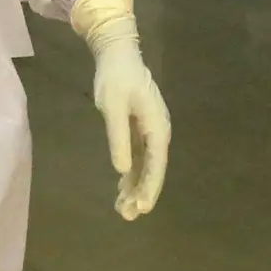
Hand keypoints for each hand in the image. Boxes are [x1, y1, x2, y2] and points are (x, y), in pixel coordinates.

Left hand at [94, 44, 170, 218]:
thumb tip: (122, 169)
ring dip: (135, 187)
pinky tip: (121, 189)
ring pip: (145, 166)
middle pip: (153, 169)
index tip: (141, 208)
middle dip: (142, 193)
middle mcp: (158, 132)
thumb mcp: (112, 106)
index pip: (156, 163)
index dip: (149, 187)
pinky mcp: (140, 130)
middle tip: (127, 215)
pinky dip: (130, 174)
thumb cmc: (115, 78)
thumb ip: (118, 137)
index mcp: (157, 126)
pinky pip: (139, 158)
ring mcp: (150, 132)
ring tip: (122, 209)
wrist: (118, 55)